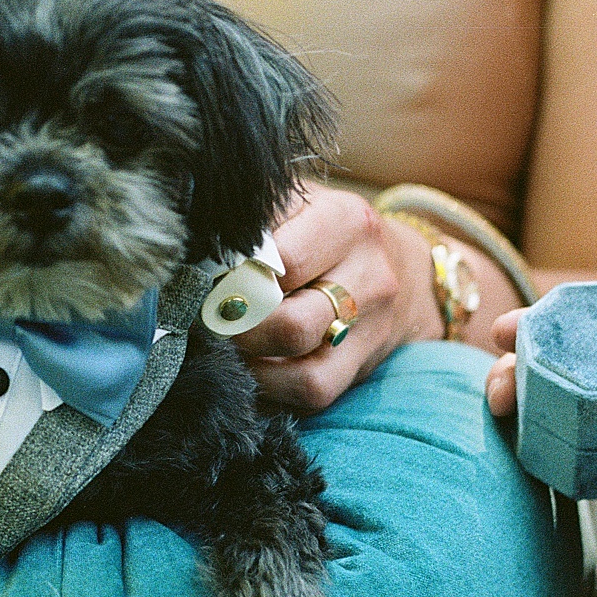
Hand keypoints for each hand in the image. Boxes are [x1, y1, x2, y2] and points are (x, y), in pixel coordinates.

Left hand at [228, 183, 437, 412]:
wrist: (402, 270)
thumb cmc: (323, 232)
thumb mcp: (297, 204)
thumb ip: (254, 218)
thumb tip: (194, 250)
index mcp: (347, 221)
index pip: (282, 260)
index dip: (235, 276)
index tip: (207, 278)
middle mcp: (369, 275)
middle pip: (291, 322)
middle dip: (237, 326)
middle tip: (209, 316)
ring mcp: (371, 327)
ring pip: (302, 368)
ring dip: (248, 360)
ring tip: (224, 341)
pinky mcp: (361, 367)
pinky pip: (311, 392)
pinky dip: (269, 385)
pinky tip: (248, 366)